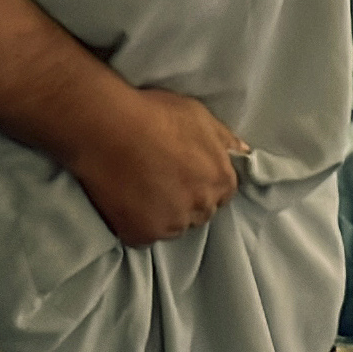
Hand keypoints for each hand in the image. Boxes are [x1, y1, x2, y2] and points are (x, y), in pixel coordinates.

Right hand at [59, 86, 248, 246]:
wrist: (108, 128)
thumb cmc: (156, 115)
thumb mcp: (200, 117)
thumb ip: (225, 140)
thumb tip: (244, 154)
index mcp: (221, 180)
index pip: (222, 193)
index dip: (203, 182)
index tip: (185, 172)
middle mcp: (201, 208)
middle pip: (200, 212)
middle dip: (187, 199)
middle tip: (162, 179)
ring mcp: (170, 224)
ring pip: (173, 225)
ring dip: (164, 213)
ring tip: (142, 188)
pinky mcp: (140, 235)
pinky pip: (144, 235)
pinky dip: (137, 222)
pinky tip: (127, 200)